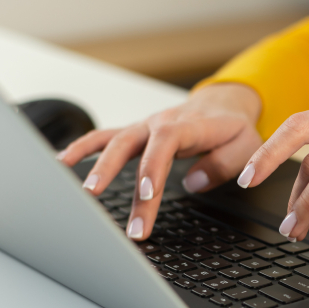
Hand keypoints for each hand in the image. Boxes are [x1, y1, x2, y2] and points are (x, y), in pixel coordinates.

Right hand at [57, 83, 261, 239]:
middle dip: (113, 175)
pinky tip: (62, 164)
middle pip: (131, 145)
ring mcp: (144, 127)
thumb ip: (224, 163)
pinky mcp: (135, 134)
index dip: (153, 166)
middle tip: (98, 202)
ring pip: (113, 141)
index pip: (166, 141)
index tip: (146, 193)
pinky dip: (82, 149)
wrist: (223, 105)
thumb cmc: (234, 129)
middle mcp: (160, 123)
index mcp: (189, 125)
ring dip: (92, 163)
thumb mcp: (245, 145)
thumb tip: (193, 182)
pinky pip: (104, 138)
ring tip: (76, 188)